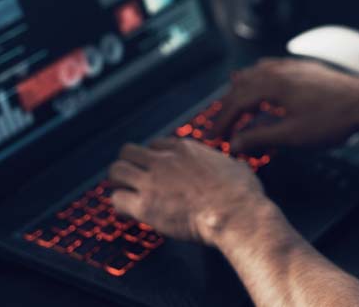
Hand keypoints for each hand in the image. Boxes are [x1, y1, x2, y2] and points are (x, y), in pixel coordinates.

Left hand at [109, 137, 270, 244]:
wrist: (235, 214)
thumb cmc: (241, 194)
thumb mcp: (237, 166)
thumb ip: (228, 163)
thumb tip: (235, 165)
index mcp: (186, 149)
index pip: (156, 144)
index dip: (153, 157)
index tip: (154, 168)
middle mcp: (165, 160)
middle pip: (129, 151)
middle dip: (129, 164)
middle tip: (132, 179)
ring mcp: (153, 181)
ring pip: (116, 171)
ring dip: (118, 182)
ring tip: (124, 193)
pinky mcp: (145, 205)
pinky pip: (116, 200)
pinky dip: (119, 206)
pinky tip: (127, 212)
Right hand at [207, 58, 358, 153]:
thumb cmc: (333, 119)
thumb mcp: (293, 135)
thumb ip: (260, 138)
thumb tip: (235, 144)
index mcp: (272, 85)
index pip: (235, 102)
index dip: (221, 121)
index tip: (213, 138)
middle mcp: (279, 70)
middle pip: (242, 85)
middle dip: (228, 107)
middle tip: (220, 127)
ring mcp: (292, 65)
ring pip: (256, 73)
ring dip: (242, 92)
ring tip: (235, 109)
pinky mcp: (305, 67)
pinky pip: (272, 69)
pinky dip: (259, 80)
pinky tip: (263, 88)